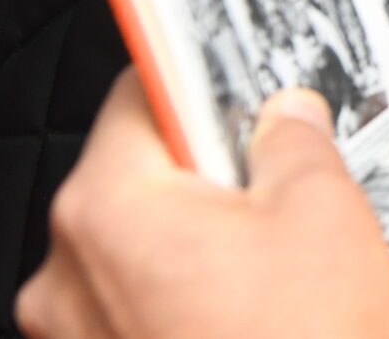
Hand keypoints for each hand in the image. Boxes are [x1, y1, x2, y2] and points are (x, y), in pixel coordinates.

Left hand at [16, 71, 388, 338]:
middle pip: (137, 175)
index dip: (200, 77)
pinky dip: (187, 298)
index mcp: (107, 205)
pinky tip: (252, 314)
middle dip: (209, 171)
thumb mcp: (322, 211)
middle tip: (280, 188)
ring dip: (198, 242)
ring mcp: (73, 333)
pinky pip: (137, 306)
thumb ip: (294, 142)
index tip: (233, 74)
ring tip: (275, 268)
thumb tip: (284, 117)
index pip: (139, 94)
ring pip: (138, 247)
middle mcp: (66, 269)